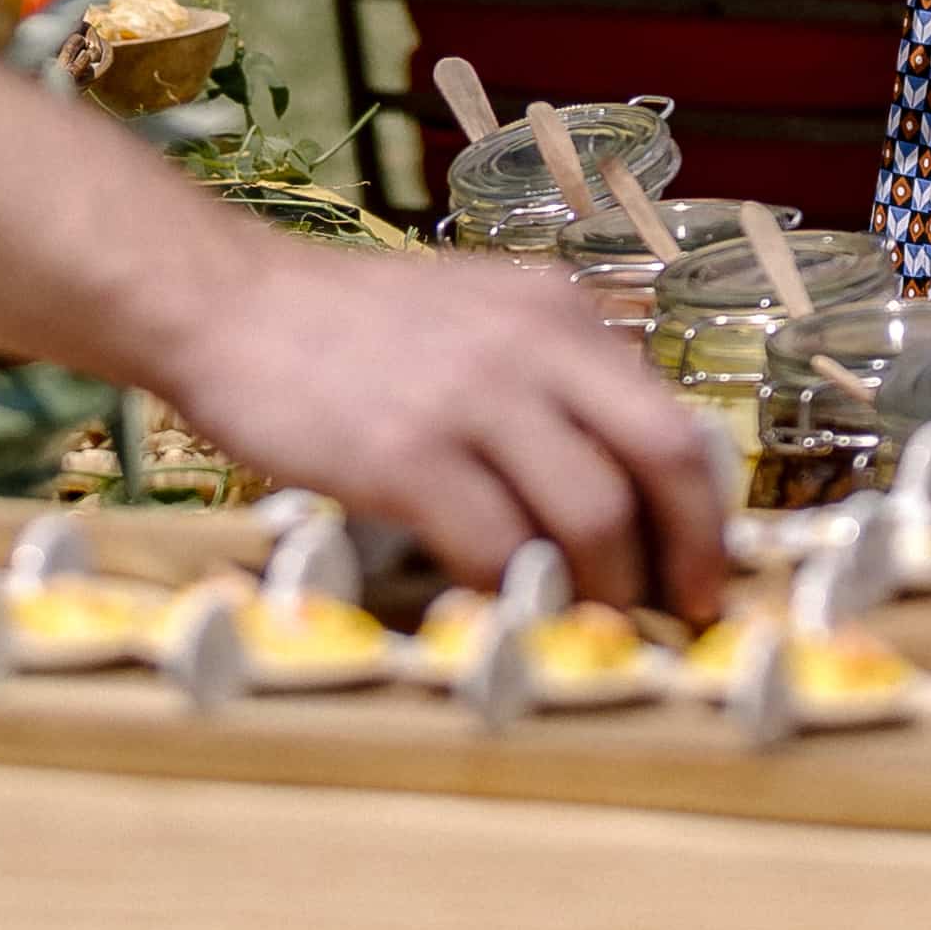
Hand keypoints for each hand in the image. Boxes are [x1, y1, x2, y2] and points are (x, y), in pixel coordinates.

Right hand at [146, 242, 727, 616]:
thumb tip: (612, 484)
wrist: (227, 305)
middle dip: (689, 552)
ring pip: (591, 515)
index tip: (703, 567)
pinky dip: (514, 597)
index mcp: (558, 312)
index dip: (703, 510)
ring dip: (604, 589)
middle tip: (685, 613)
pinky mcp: (408, 455)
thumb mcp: (474, 317)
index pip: (672, 418)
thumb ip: (544, 381)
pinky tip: (505, 613)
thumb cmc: (345, 327)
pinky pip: (497, 550)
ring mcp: (472, 398)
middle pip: (662, 459)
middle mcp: (533, 344)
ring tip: (590, 624)